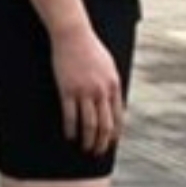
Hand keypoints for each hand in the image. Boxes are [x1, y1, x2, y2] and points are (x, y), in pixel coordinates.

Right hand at [51, 24, 122, 154]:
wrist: (73, 34)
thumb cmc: (90, 48)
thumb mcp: (109, 65)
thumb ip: (111, 84)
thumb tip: (113, 101)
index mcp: (113, 85)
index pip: (118, 116)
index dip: (115, 133)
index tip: (111, 143)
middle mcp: (101, 91)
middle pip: (105, 124)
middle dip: (102, 142)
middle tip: (98, 152)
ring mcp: (84, 91)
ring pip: (89, 124)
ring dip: (87, 140)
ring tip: (84, 148)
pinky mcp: (67, 90)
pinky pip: (70, 116)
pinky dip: (70, 129)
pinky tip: (69, 137)